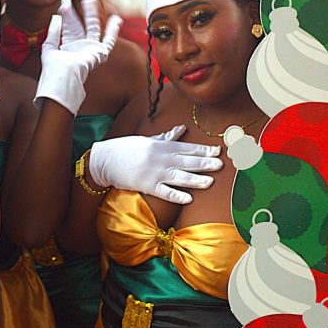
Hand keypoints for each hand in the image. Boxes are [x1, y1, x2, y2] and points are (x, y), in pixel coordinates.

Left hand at [36, 0, 121, 114]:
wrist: (63, 78)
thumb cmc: (54, 68)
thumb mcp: (49, 47)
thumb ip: (53, 32)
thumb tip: (56, 17)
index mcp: (68, 48)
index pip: (68, 28)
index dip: (66, 15)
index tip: (63, 3)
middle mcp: (79, 48)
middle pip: (78, 26)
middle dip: (74, 14)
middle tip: (70, 0)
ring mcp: (90, 50)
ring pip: (93, 29)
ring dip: (91, 15)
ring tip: (90, 1)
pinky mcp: (99, 54)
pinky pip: (109, 41)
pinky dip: (113, 31)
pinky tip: (116, 19)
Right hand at [88, 126, 221, 204]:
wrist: (105, 160)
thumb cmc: (126, 148)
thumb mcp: (148, 139)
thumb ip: (167, 137)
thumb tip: (182, 128)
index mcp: (161, 146)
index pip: (187, 147)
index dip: (204, 149)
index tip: (218, 151)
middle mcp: (161, 158)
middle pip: (187, 161)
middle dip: (205, 163)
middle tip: (221, 165)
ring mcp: (154, 173)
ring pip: (180, 177)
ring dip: (196, 180)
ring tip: (210, 182)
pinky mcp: (147, 186)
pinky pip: (165, 192)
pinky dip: (177, 195)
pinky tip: (189, 198)